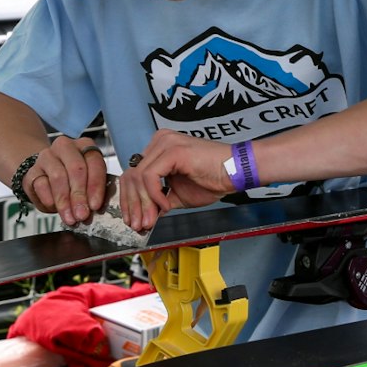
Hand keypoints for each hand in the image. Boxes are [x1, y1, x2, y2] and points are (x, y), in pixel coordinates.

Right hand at [26, 136, 108, 226]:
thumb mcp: (88, 182)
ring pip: (57, 177)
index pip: (94, 162)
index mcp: (85, 145)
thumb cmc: (72, 180)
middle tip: (81, 214)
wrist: (46, 177)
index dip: (96, 185)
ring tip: (69, 217)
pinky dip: (48, 198)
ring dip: (64, 201)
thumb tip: (94, 208)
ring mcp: (46, 156)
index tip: (95, 205)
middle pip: (76, 168)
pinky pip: (40, 184)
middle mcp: (65, 146)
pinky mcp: (32, 170)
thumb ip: (93, 191)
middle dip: (79, 195)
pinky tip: (53, 207)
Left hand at [118, 131, 234, 232]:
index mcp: (159, 148)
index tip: (134, 219)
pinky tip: (166, 206)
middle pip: (130, 175)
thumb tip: (145, 215)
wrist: (236, 172)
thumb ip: (160, 201)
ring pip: (137, 177)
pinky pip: (150, 177)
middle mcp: (159, 141)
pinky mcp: (172, 151)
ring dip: (143, 204)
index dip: (130, 200)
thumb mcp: (179, 195)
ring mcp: (165, 143)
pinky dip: (154, 195)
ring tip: (151, 219)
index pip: (132, 174)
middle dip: (132, 205)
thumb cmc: (214, 178)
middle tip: (138, 224)